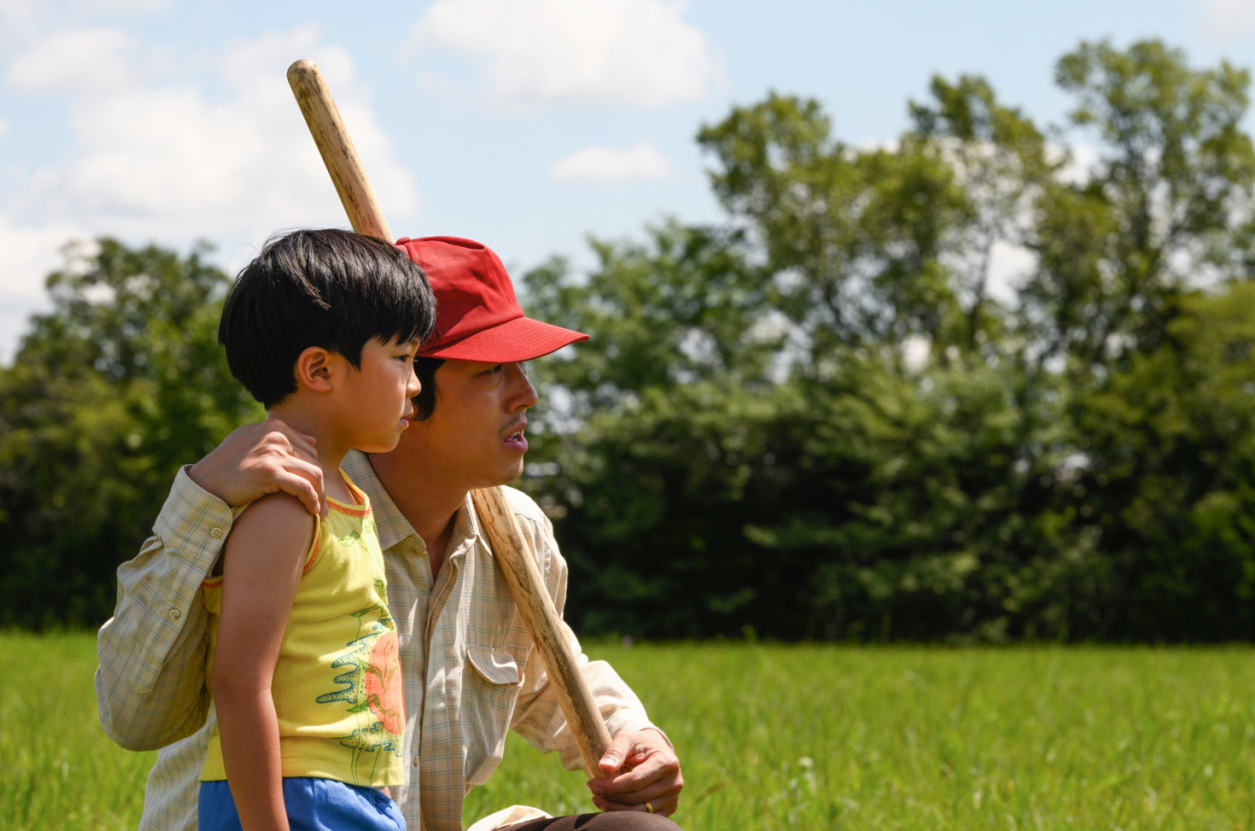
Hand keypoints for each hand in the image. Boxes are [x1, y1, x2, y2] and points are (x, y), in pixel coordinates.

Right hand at [187, 416, 324, 515]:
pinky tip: (312, 512)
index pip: (309, 450)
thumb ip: (279, 439)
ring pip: (314, 474)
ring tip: (320, 512)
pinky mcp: (269, 472)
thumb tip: (312, 441)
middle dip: (321, 486)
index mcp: (274, 427)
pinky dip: (312, 501)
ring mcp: (272, 453)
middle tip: (322, 507)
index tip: (318, 490)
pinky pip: (303, 487)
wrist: (203, 483)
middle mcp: (275, 436)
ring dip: (320, 496)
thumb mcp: (251, 442)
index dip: (316, 472)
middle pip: (314, 462)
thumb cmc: (227, 467)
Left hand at [586, 728, 682, 816]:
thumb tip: (604, 767)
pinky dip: (624, 815)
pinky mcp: (669, 809)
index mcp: (667, 762)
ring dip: (614, 808)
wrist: (656, 752)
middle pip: (636, 798)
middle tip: (592, 790)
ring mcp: (673, 798)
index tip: (592, 784)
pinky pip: (644, 819)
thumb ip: (616, 750)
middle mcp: (675, 782)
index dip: (611, 785)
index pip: (635, 781)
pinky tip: (610, 805)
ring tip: (598, 799)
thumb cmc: (639, 745)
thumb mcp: (627, 739)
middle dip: (610, 796)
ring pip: (639, 812)